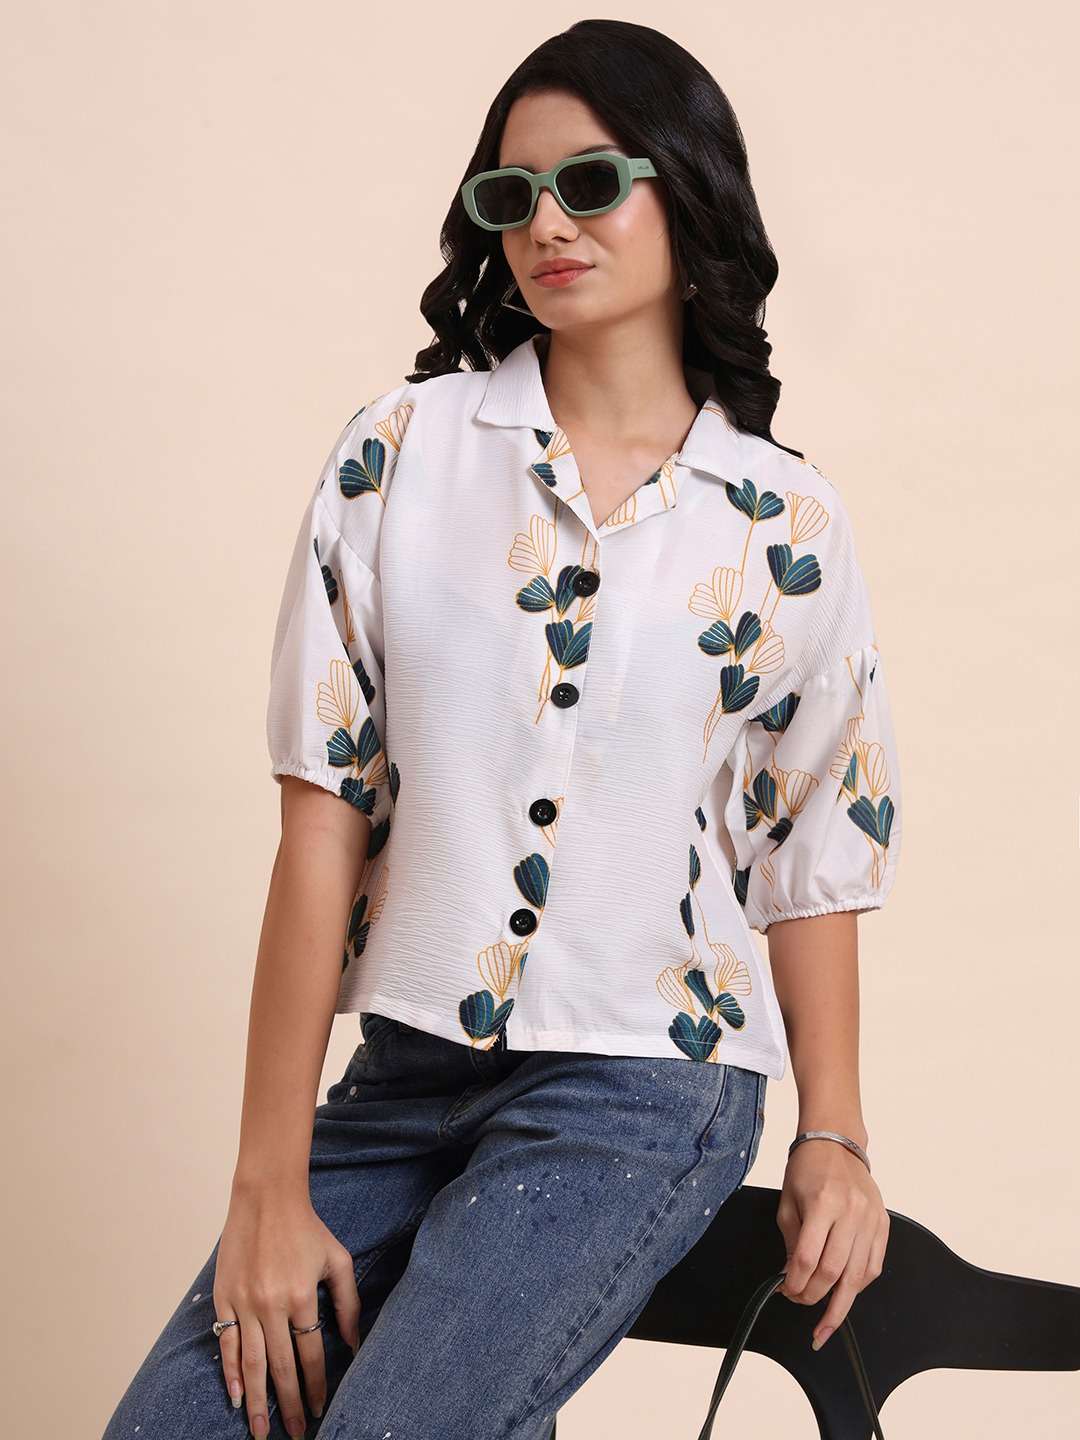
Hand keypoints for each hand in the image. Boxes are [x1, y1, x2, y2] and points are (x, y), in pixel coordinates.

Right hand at [213, 1183, 360, 1436]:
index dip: (316, 1386)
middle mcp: (272, 1304)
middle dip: (288, 1406)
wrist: (265, 1198)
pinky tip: (236, 1396)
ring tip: (260, 1432)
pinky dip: (231, 1373)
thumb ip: (348, 1302)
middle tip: (296, 1434)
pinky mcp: (224, 1298)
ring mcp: (245, 1303)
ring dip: (256, 1402)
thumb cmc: (306, 1228)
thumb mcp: (337, 1259)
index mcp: (302, 1296)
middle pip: (281, 1367)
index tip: (320, 1409)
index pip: (311, 1354)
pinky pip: (228, 1344)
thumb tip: (355, 1343)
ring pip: (252, 1364)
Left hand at [774, 1137, 889, 1349]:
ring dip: (840, 1304)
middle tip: (800, 1305)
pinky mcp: (883, 1225)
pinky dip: (858, 1285)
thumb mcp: (788, 1202)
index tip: (785, 1291)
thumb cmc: (807, 1169)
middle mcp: (852, 1213)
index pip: (809, 1258)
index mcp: (824, 1203)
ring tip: (826, 1322)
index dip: (795, 1282)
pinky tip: (845, 1294)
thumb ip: (792, 1242)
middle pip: (835, 1272)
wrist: (836, 1142)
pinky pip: (873, 1266)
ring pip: (858, 1276)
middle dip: (815, 1298)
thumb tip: (793, 1279)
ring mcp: (871, 1220)